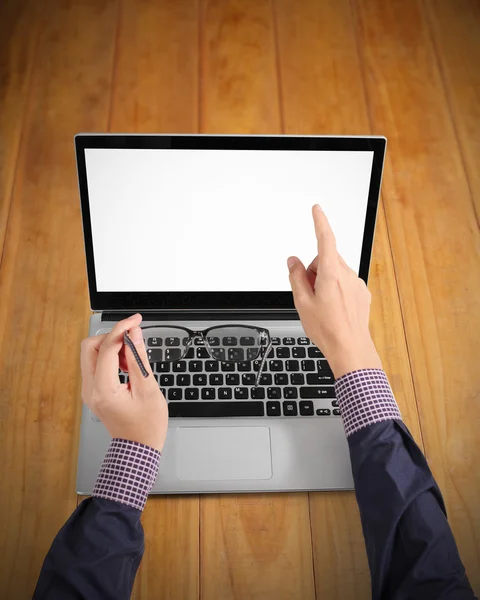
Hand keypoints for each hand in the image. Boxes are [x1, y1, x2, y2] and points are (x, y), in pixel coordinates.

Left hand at [80, 313, 167, 451]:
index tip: (135, 320)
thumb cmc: (146, 425)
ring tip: (133, 360)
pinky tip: (128, 366)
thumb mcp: (149, 389)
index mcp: (103, 389)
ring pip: (92, 354)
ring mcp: (89, 391)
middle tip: (133, 340)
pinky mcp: (94, 391)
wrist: (139, 448)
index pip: (107, 348)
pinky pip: (96, 365)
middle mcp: (90, 389)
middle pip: (90, 346)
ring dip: (112, 348)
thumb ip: (139, 358)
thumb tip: (134, 335)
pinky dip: (111, 358)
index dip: (122, 329)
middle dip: (113, 337)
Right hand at [287, 204, 381, 378]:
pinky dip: (336, 290)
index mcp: (331, 274)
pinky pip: (345, 283)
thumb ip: (296, 277)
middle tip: (309, 293)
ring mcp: (357, 284)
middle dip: (314, 271)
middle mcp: (347, 275)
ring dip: (325, 281)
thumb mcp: (302, 303)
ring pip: (335, 272)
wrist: (350, 349)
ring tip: (321, 305)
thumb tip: (294, 261)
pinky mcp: (362, 293)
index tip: (317, 210)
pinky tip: (333, 309)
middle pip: (326, 260)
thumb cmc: (327, 329)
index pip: (325, 240)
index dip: (320, 222)